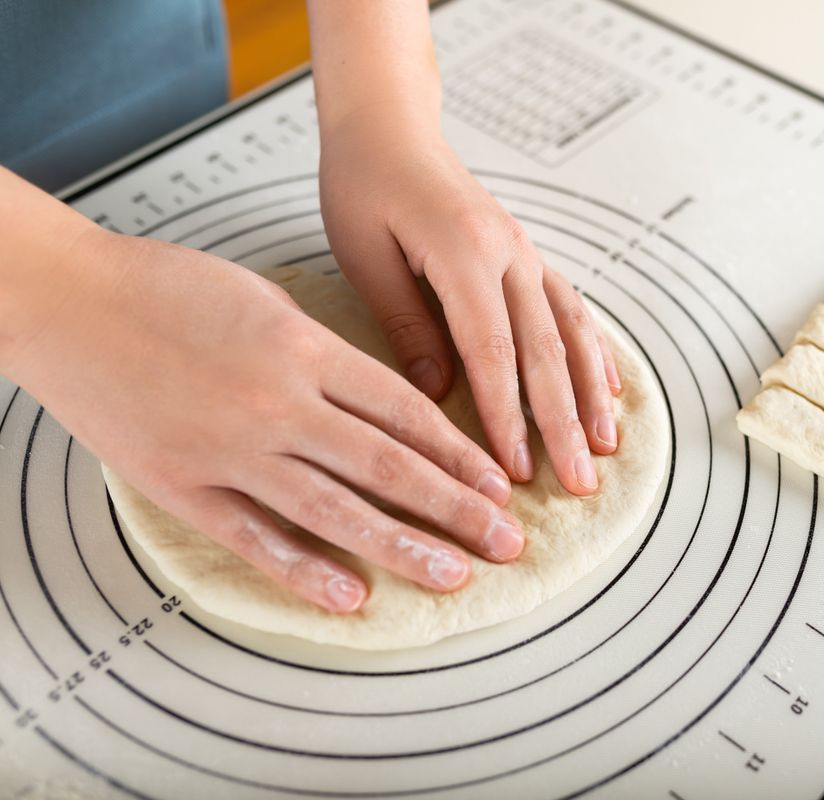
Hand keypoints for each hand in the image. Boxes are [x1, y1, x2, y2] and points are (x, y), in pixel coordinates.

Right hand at [8, 228, 527, 612]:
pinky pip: (255, 537)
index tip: (498, 481)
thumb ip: (324, 352)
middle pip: (389, 465)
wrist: (65, 301)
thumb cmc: (165, 288)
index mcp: (305, 350)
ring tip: (455, 575)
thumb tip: (377, 398)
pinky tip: (351, 598)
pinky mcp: (184, 485)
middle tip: (507, 540)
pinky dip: (303, 572)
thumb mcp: (265, 300)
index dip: (460, 452)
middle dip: (457, 507)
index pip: (405, 410)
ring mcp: (231, 449)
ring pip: (336, 509)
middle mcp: (279, 403)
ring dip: (403, 547)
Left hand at [318, 117, 621, 496]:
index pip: (492, 353)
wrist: (390, 126)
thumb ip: (406, 324)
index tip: (516, 471)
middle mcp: (509, 254)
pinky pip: (571, 307)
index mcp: (464, 254)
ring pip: (570, 332)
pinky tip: (609, 387)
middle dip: (563, 423)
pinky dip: (593, 350)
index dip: (507, 417)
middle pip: (544, 352)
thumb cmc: (364, 186)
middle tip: (579, 482)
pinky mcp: (528, 255)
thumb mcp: (365, 256)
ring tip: (607, 447)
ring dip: (590, 394)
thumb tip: (439, 394)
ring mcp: (526, 252)